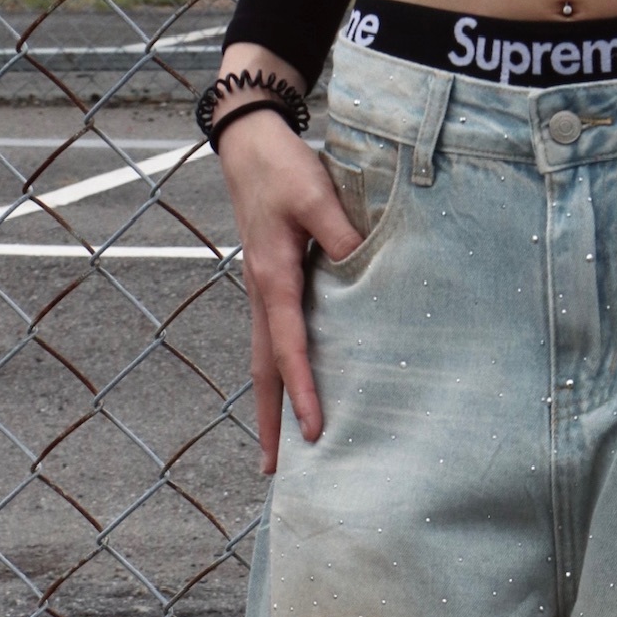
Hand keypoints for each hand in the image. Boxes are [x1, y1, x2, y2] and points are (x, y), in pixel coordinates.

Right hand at [212, 41, 362, 472]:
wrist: (250, 143)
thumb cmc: (283, 167)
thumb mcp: (317, 192)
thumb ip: (343, 232)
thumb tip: (367, 270)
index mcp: (274, 278)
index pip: (290, 348)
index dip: (303, 392)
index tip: (315, 431)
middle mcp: (261, 294)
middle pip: (263, 372)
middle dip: (268, 423)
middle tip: (273, 473)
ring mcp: (261, 294)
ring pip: (263, 361)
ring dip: (269, 405)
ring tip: (277, 451)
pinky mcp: (268, 286)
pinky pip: (272, 342)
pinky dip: (277, 375)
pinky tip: (289, 394)